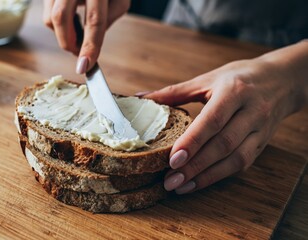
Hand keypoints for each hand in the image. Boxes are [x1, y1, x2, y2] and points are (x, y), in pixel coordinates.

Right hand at [43, 0, 129, 73]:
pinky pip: (47, 12)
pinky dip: (58, 23)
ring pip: (49, 18)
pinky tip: (71, 19)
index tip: (85, 67)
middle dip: (69, 43)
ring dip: (63, 34)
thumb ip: (107, 20)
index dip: (89, 46)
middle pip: (60, 18)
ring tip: (78, 32)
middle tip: (80, 54)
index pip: (94, 20)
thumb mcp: (120, 0)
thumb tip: (88, 41)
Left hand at [142, 41, 307, 193]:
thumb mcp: (207, 79)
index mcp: (234, 91)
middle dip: (195, 166)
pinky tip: (198, 182)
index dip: (192, 142)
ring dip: (206, 176)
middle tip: (170, 181)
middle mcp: (251, 111)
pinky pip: (242, 163)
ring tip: (181, 187)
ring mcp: (260, 129)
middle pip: (223, 144)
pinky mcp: (263, 143)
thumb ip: (174, 92)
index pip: (212, 121)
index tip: (172, 160)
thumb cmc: (239, 77)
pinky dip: (219, 175)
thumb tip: (140, 97)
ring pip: (235, 158)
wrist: (282, 80)